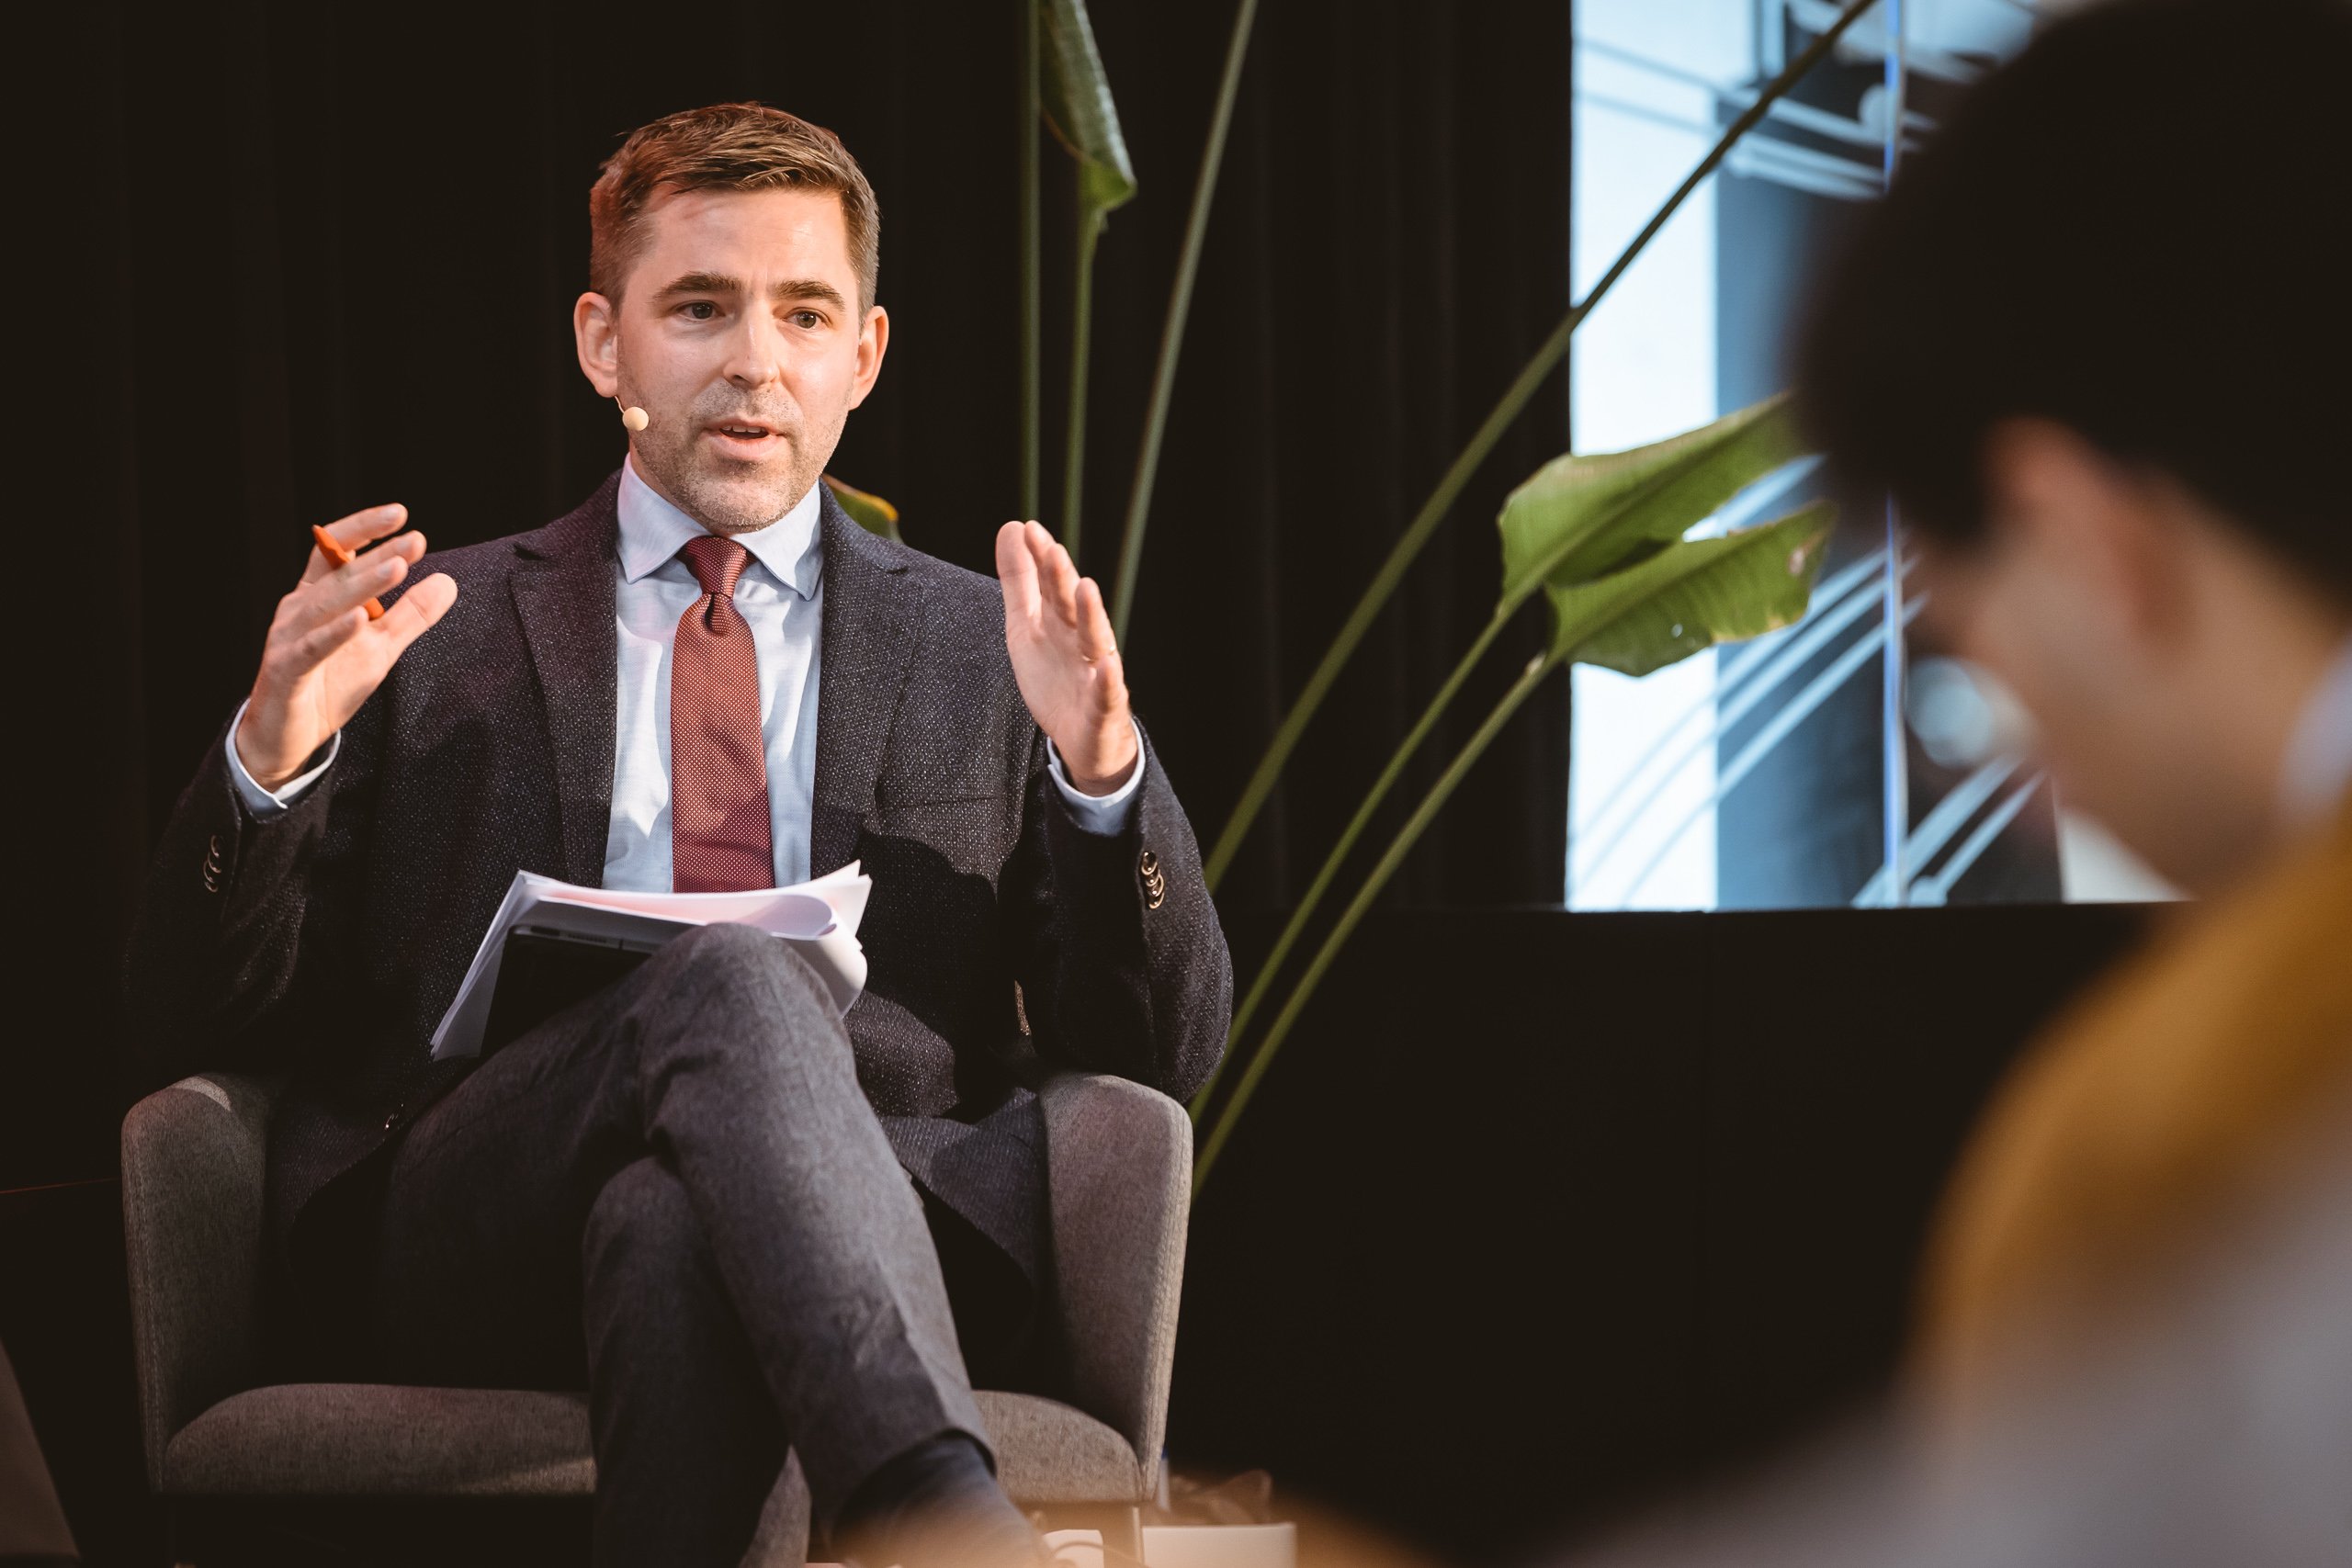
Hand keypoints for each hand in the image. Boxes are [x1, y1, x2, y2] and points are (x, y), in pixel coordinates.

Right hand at [235, 504, 458, 789]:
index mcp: (317, 596)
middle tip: (416, 538)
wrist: (287, 737)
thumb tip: (447, 580)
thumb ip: (410, 615)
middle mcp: (298, 609)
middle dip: (378, 554)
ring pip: (327, 604)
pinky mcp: (287, 670)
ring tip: (398, 567)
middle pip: (339, 573)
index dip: (365, 529)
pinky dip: (335, 633)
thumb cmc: (329, 684)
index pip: (336, 550)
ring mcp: (289, 638)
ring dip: (363, 585)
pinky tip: (359, 619)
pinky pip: (313, 648)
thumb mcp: (381, 647)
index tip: (402, 514)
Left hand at [996, 521, 1136, 794]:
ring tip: (1086, 588)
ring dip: (1092, 615)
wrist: (1081, 738)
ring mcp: (1095, 673)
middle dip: (1063, 579)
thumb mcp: (1027, 626)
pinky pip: (1107, 693)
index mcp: (1061, 622)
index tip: (1029, 530)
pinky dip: (1107, 680)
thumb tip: (1013, 527)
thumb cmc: (1056, 677)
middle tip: (1052, 550)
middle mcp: (1081, 641)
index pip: (1052, 585)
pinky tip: (1106, 665)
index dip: (1042, 560)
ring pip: (1096, 641)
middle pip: (1073, 607)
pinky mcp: (1103, 708)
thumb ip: (1021, 581)